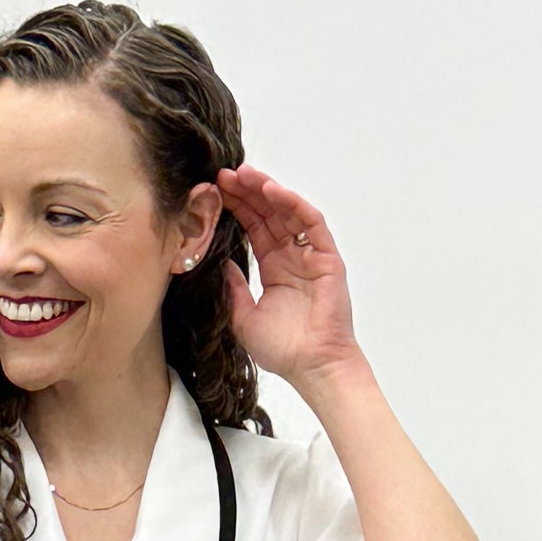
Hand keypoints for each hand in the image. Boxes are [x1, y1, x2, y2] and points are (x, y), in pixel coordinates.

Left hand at [218, 168, 360, 388]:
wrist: (313, 367)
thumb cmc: (284, 350)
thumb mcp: (243, 317)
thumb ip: (232, 288)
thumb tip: (217, 261)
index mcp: (274, 269)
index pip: (253, 228)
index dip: (236, 207)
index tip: (214, 191)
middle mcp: (292, 257)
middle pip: (268, 214)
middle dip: (247, 192)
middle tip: (223, 174)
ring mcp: (310, 255)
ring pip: (288, 211)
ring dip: (267, 190)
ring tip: (243, 174)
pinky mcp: (327, 258)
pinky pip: (311, 223)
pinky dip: (293, 203)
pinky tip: (272, 191)